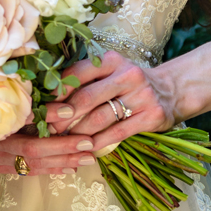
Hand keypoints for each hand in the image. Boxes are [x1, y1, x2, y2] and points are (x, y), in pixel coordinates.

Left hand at [0, 50, 168, 175]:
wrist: (171, 90)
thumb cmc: (129, 83)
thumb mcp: (109, 73)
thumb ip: (83, 81)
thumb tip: (45, 101)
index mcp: (112, 60)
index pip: (76, 74)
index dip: (55, 93)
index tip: (38, 108)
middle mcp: (127, 74)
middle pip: (85, 98)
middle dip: (62, 117)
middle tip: (47, 130)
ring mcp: (141, 95)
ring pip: (99, 118)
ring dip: (77, 133)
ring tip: (63, 142)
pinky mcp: (150, 116)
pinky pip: (117, 133)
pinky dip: (98, 143)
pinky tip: (86, 149)